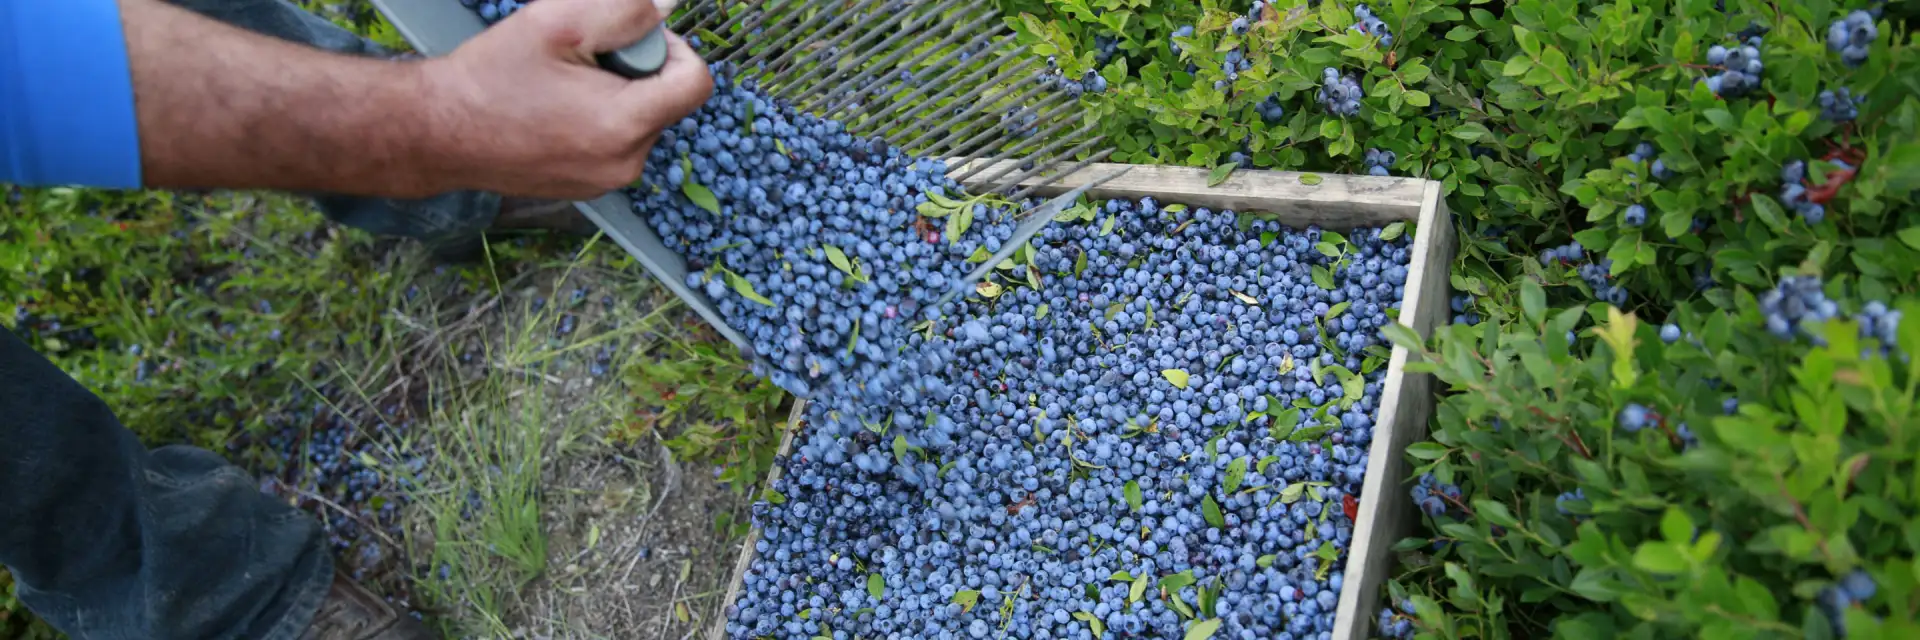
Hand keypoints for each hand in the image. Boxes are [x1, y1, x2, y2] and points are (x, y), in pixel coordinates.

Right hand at [421, 0, 713, 198]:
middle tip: (582, 61)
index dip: (673, 48)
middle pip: (666, 99)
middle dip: (635, 69)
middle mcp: (625, 163)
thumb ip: (623, 11)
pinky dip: (598, 118)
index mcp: (623, 125)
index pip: (696, 82)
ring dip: (615, 94)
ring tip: (562, 86)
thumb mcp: (556, 23)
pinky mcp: (590, 188)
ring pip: (641, 120)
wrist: (437, 132)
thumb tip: (666, 7)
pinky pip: (617, 142)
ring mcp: (608, 182)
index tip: (633, 38)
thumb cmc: (489, 78)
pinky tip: (555, 109)